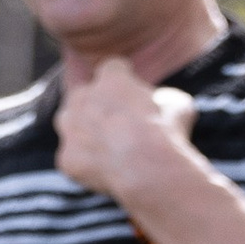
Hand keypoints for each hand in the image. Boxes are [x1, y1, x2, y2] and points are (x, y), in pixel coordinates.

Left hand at [53, 61, 195, 212]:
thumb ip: (165, 100)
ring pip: (69, 124)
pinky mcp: (66, 158)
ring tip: (104, 149)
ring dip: (81, 132)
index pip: (112, 69)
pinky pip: (72, 159)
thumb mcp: (178, 106)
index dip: (123, 81)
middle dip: (95, 106)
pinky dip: (85, 166)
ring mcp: (70, 128)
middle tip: (115, 125)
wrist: (146, 168)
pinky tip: (105, 174)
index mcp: (111, 78)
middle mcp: (82, 97)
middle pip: (82, 95)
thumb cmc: (166, 133)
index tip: (132, 95)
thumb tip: (166, 105)